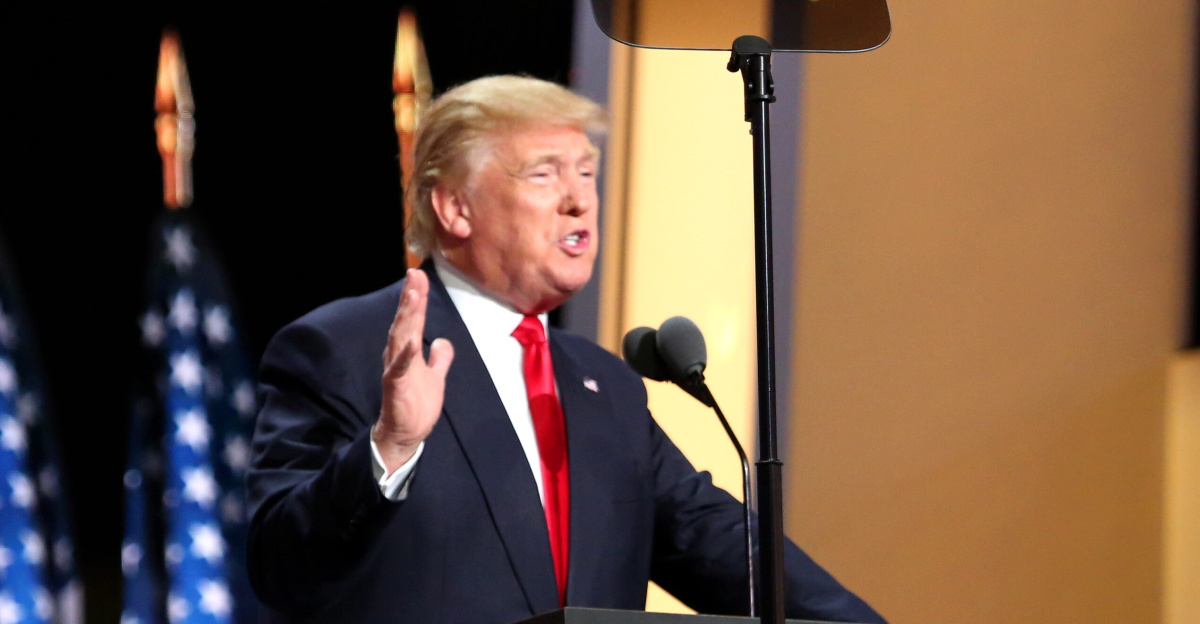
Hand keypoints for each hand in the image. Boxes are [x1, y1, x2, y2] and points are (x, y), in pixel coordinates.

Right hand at [372, 268, 454, 472]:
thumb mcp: (435, 377)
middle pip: (405, 322)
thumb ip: (439, 359)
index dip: (417, 298)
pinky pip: (399, 368)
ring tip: (412, 296)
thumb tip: (443, 342)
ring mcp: (395, 370)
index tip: (418, 276)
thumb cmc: (416, 406)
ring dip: (406, 317)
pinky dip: (405, 354)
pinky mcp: (395, 386)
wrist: (405, 435)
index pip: (414, 320)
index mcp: (408, 351)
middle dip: (410, 298)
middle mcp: (398, 356)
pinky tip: (411, 341)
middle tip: (414, 275)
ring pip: (400, 338)